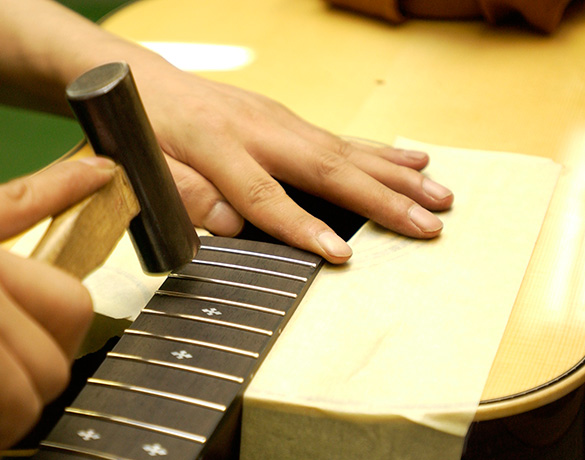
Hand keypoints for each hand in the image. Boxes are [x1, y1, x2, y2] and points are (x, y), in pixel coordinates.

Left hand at [137, 68, 453, 262]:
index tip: (339, 253)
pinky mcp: (288, 120)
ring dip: (396, 176)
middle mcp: (259, 130)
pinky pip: (342, 139)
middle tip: (427, 226)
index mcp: (218, 147)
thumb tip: (233, 228)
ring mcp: (279, 121)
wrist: (144, 80)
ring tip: (440, 197)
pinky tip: (411, 161)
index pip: (264, 195)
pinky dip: (380, 152)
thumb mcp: (147, 166)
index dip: (302, 227)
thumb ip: (187, 196)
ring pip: (346, 151)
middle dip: (382, 200)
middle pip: (326, 169)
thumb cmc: (144, 129)